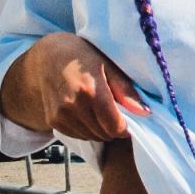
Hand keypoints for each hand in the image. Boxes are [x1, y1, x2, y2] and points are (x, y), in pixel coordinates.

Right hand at [4, 32, 150, 140]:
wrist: (49, 56)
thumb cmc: (84, 57)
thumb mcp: (108, 66)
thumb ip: (126, 90)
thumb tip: (145, 113)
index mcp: (90, 90)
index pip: (114, 126)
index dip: (125, 127)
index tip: (127, 118)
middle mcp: (73, 105)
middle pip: (103, 133)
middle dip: (113, 128)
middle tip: (114, 112)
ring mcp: (60, 114)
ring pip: (90, 136)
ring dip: (99, 130)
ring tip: (99, 111)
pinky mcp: (53, 120)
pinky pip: (77, 135)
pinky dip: (86, 129)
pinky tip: (86, 113)